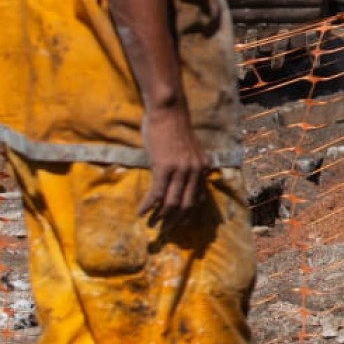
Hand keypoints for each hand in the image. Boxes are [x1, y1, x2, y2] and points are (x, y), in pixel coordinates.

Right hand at [139, 104, 207, 228]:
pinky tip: (140, 213)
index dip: (189, 214)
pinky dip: (148, 206)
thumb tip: (187, 185)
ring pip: (172, 203)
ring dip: (160, 218)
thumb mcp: (190, 151)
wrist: (169, 112)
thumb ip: (191, 167)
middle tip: (165, 231)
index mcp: (203, 168)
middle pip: (187, 205)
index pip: (199, 198)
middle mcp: (195, 171)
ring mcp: (180, 170)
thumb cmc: (175, 130)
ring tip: (151, 225)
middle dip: (176, 221)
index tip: (181, 224)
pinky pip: (156, 194)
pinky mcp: (164, 167)